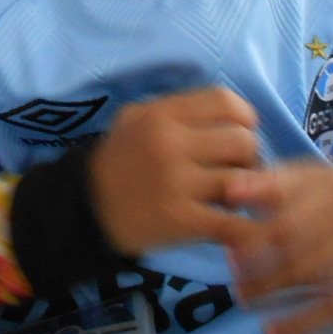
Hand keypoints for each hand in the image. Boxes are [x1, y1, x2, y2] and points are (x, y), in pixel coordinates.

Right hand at [88, 87, 260, 256]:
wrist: (84, 209)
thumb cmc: (118, 161)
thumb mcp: (135, 118)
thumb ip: (178, 111)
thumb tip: (233, 116)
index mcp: (160, 114)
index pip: (225, 101)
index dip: (244, 118)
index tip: (239, 134)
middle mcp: (169, 143)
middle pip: (242, 141)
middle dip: (248, 158)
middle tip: (236, 172)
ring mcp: (175, 183)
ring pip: (243, 180)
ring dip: (246, 192)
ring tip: (231, 199)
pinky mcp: (180, 220)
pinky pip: (233, 224)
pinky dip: (249, 231)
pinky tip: (244, 231)